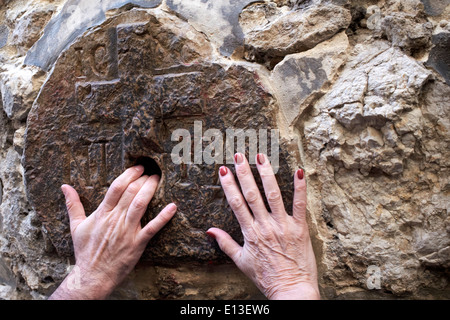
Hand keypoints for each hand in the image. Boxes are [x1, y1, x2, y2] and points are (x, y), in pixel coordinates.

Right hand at [49, 165, 176, 299]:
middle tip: (150, 172)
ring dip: (150, 190)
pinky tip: (173, 206)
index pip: (116, 188)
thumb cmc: (85, 251)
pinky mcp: (137, 243)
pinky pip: (153, 228)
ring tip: (157, 180)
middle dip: (142, 179)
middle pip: (130, 193)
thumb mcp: (76, 226)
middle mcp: (115, 220)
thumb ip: (73, 205)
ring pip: (140, 204)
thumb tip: (64, 187)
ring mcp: (127, 231)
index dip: (128, 175)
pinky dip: (163, 217)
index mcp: (102, 214)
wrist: (92, 275)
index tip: (138, 167)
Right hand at [207, 153, 318, 299]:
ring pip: (273, 195)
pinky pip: (300, 205)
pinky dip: (300, 188)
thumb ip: (225, 243)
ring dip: (266, 174)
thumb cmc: (266, 277)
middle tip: (239, 155)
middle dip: (244, 173)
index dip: (229, 185)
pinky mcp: (300, 228)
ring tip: (261, 156)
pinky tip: (298, 172)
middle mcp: (265, 226)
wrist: (290, 290)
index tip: (223, 170)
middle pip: (252, 195)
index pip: (236, 204)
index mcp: (250, 233)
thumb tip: (209, 231)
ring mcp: (283, 226)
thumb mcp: (241, 261)